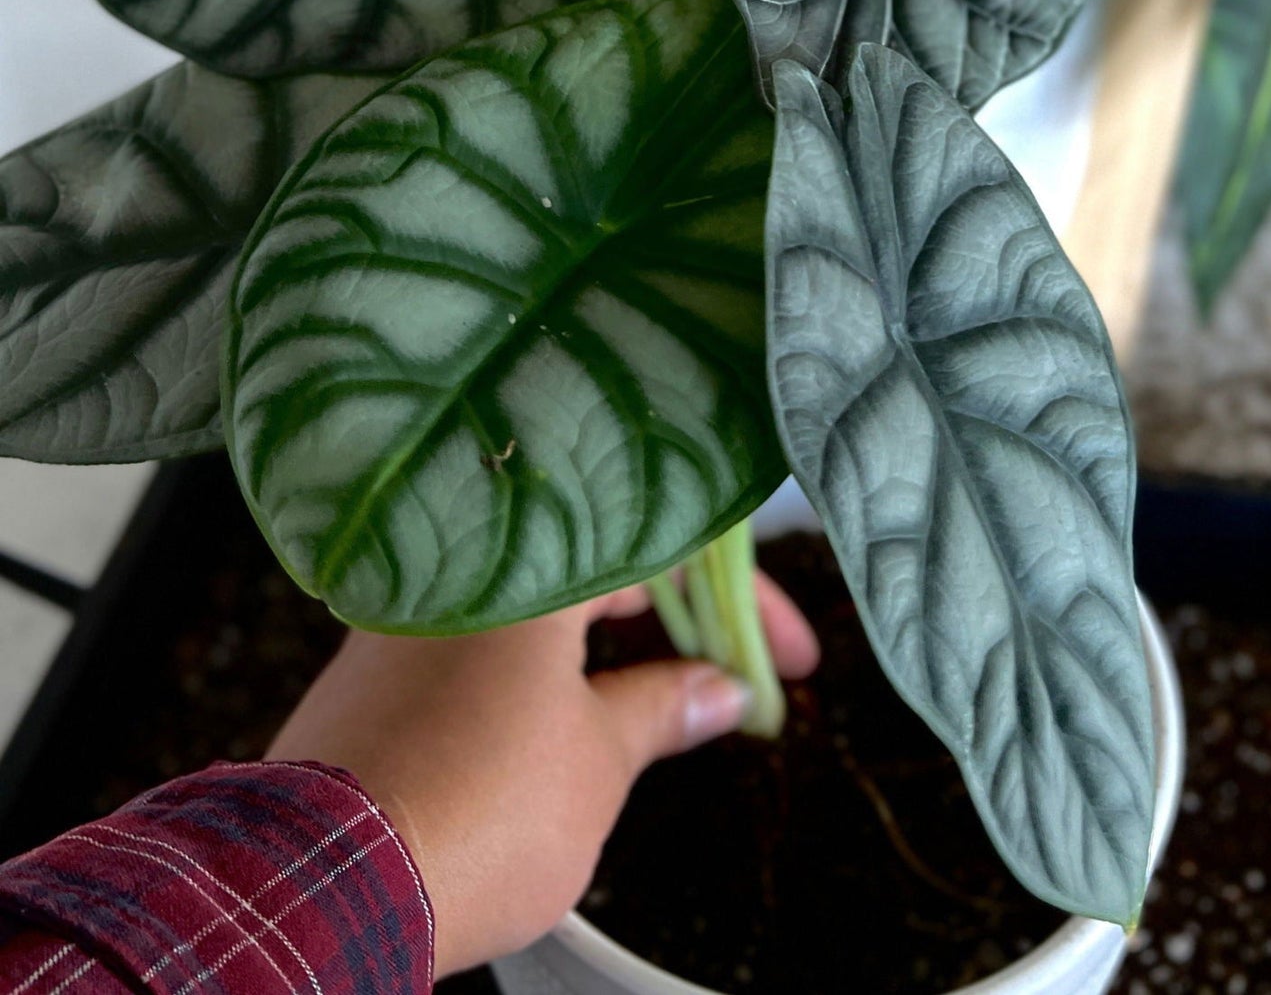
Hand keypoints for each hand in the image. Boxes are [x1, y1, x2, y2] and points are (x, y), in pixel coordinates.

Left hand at [266, 574, 818, 977]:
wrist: (318, 889)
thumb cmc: (473, 810)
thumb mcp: (597, 762)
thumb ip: (665, 708)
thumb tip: (721, 691)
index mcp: (530, 569)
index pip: (664, 549)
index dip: (740, 603)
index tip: (786, 660)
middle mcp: (467, 568)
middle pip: (603, 566)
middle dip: (682, 623)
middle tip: (736, 678)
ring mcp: (415, 615)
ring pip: (546, 604)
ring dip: (617, 646)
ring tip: (672, 703)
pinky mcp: (380, 667)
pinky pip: (490, 639)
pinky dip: (549, 665)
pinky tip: (581, 712)